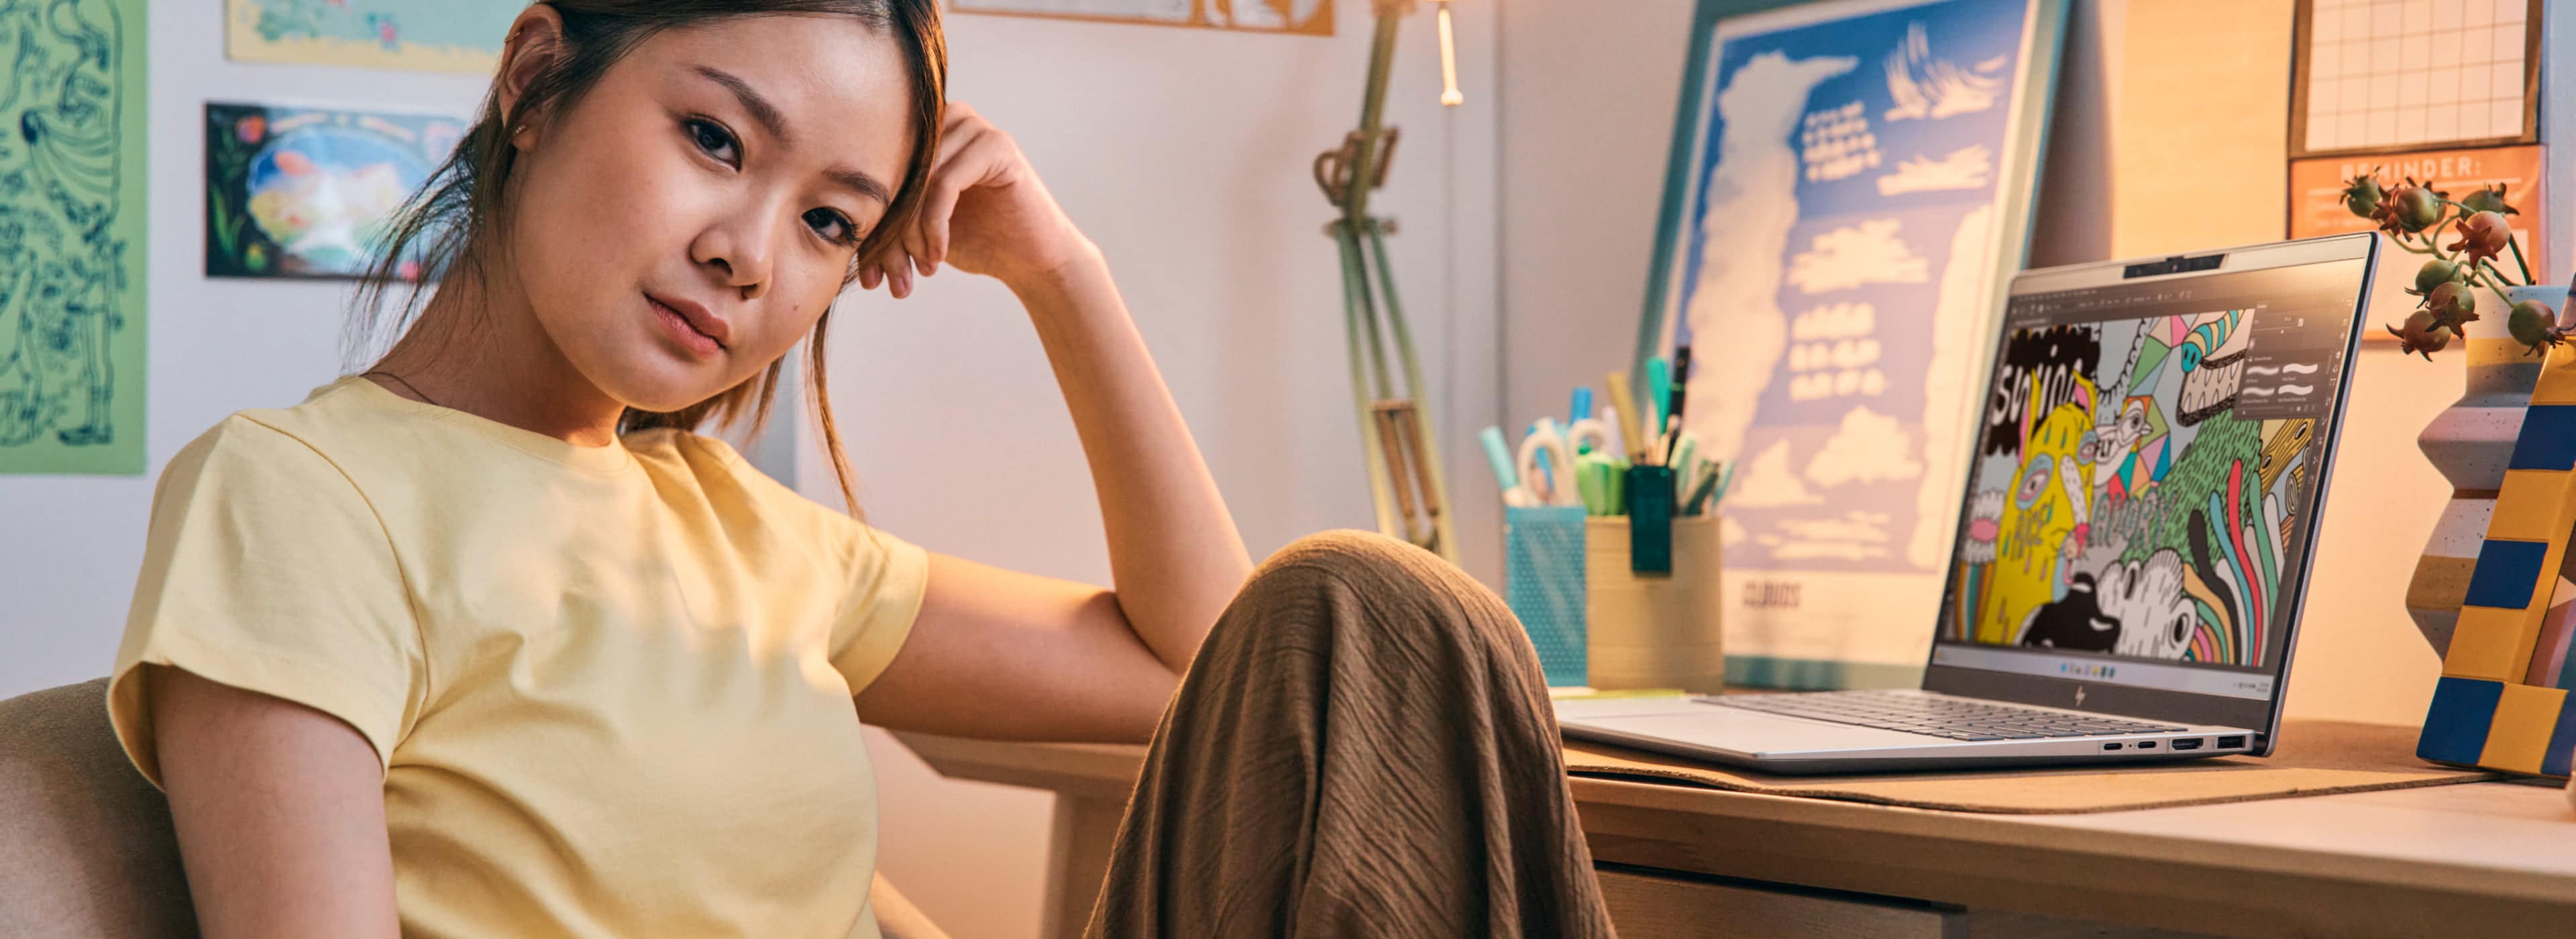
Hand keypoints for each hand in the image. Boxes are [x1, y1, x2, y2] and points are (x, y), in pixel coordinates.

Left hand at [863, 101, 1093, 298]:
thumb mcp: (916, 229)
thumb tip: (826, 223)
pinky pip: (945, 184)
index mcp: (924, 132)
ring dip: (911, 234)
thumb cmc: (976, 241)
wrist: (1033, 259)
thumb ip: (882, 214)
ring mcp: (974, 128)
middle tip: (892, 279)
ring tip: (921, 270)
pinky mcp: (997, 147)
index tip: (869, 276)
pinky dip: (935, 226)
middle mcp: (947, 119)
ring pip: (916, 181)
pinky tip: (939, 255)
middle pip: (893, 174)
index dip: (869, 226)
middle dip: (888, 235)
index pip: (877, 173)